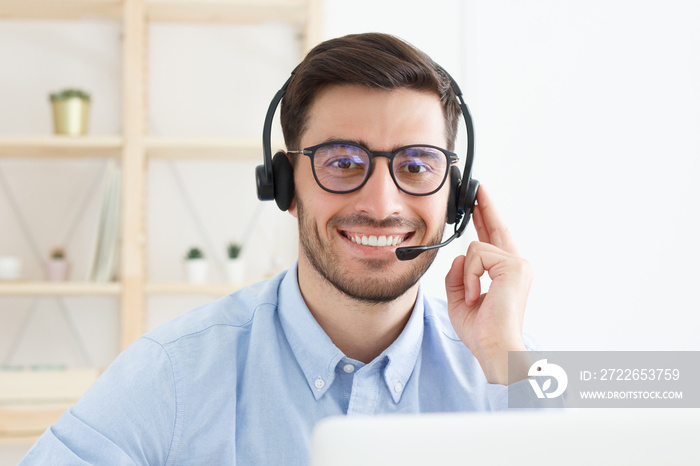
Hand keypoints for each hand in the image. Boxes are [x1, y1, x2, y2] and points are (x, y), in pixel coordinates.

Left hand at [445, 185, 532, 384]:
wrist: (495, 347)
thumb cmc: (482, 331)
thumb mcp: (459, 299)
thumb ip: (458, 275)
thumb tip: (459, 257)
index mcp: (506, 274)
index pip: (494, 240)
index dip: (486, 219)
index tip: (481, 202)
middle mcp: (517, 266)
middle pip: (497, 228)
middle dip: (485, 207)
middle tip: (478, 188)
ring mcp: (518, 264)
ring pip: (476, 248)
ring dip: (465, 276)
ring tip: (472, 298)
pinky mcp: (514, 266)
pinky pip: (476, 256)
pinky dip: (469, 277)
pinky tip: (475, 295)